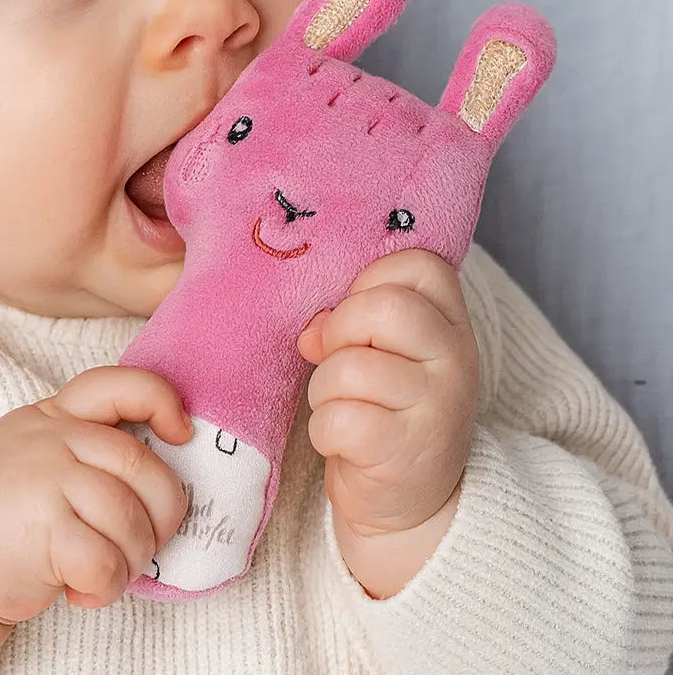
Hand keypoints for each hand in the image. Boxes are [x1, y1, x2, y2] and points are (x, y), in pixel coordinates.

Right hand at [0, 366, 190, 670]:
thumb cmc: (9, 513)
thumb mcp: (39, 452)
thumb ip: (87, 443)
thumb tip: (166, 454)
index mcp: (55, 414)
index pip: (118, 385)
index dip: (162, 401)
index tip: (182, 433)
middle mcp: (50, 437)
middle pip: (139, 464)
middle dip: (162, 512)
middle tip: (146, 539)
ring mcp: (44, 480)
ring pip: (128, 516)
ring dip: (133, 557)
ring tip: (109, 570)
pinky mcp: (41, 530)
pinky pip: (104, 560)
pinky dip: (106, 585)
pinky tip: (83, 590)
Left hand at [297, 250, 478, 594]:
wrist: (412, 502)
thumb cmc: (388, 407)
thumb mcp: (383, 352)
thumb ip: (352, 319)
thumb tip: (312, 331)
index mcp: (450, 322)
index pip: (416, 265)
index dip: (369, 283)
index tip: (362, 320)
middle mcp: (456, 358)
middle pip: (381, 308)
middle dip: (340, 332)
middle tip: (342, 362)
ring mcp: (436, 406)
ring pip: (349, 367)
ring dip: (325, 389)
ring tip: (343, 407)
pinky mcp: (403, 450)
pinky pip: (337, 418)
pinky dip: (324, 430)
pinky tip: (344, 441)